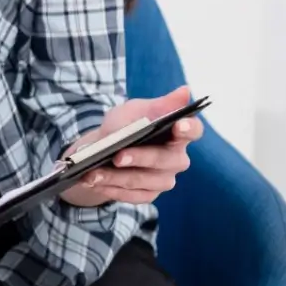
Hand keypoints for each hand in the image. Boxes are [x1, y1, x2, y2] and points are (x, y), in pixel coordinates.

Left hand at [60, 86, 201, 206]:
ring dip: (115, 176)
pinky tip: (93, 181)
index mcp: (178, 133)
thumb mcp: (135, 110)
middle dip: (139, 157)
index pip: (193, 130)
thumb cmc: (125, 125)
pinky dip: (110, 188)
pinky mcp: (148, 194)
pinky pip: (131, 195)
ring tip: (92, 172)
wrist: (103, 149)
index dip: (188, 128)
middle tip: (116, 156)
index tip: (178, 125)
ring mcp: (163, 179)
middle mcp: (176, 159)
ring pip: (143, 180)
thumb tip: (185, 90)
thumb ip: (157, 105)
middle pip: (165, 160)